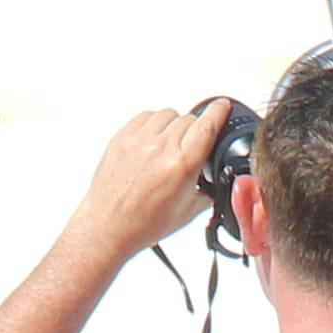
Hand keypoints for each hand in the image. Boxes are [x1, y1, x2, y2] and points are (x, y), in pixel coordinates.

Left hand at [67, 102, 229, 258]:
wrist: (109, 225)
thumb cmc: (143, 223)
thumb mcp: (188, 211)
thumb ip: (208, 191)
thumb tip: (217, 180)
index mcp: (181, 165)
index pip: (207, 125)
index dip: (219, 111)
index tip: (223, 106)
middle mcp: (160, 148)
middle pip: (189, 119)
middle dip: (195, 130)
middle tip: (189, 148)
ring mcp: (139, 140)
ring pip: (167, 114)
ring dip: (173, 125)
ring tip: (169, 146)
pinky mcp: (122, 138)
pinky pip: (145, 117)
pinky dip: (153, 124)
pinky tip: (153, 141)